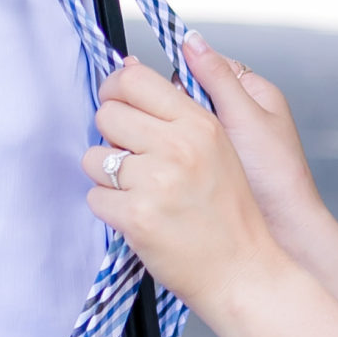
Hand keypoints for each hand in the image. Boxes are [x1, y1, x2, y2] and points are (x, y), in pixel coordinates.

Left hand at [83, 59, 289, 315]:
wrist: (243, 270)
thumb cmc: (230, 212)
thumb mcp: (217, 146)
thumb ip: (175, 108)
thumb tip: (128, 66)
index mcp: (198, 123)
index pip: (134, 80)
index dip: (114, 89)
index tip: (116, 104)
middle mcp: (178, 147)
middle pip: (107, 114)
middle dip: (112, 136)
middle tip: (133, 159)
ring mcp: (156, 182)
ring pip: (94, 157)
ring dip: (107, 175)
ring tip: (139, 191)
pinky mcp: (137, 217)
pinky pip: (95, 197)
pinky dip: (111, 209)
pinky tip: (139, 217)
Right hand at [171, 34, 329, 251]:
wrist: (284, 232)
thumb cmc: (275, 175)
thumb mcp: (245, 118)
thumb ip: (217, 78)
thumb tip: (189, 38)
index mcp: (252, 93)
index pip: (203, 67)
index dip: (180, 76)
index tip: (159, 90)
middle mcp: (237, 114)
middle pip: (186, 94)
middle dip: (170, 108)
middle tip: (162, 125)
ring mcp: (221, 142)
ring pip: (179, 124)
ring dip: (165, 132)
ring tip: (158, 146)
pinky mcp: (209, 168)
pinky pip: (179, 151)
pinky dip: (168, 155)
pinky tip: (160, 164)